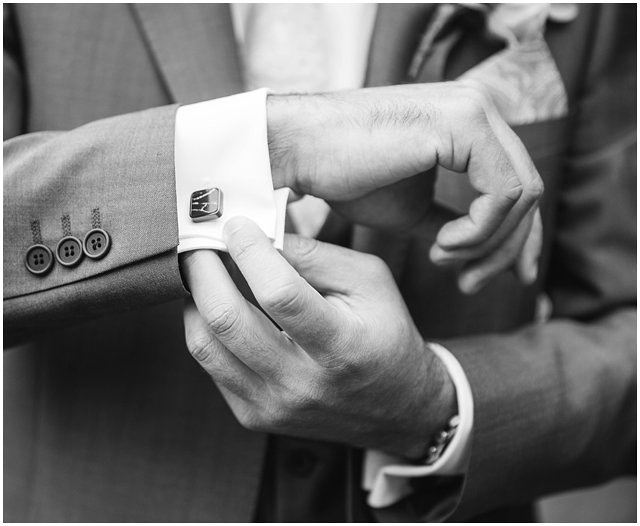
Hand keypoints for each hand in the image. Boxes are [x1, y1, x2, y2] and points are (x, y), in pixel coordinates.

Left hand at [181, 218, 455, 457]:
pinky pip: (210, 366)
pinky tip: (217, 305)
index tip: (235, 224)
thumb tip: (259, 233)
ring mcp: (273, 405)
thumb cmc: (385, 333)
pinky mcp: (254, 415)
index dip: (249, 251)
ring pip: (204, 345)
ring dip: (195, 298)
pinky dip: (206, 328)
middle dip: (202, 270)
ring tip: (203, 271)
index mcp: (340, 345)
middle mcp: (302, 383)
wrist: (397, 407)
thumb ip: (315, 255)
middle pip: (227, 320)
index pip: (279, 294)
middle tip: (199, 242)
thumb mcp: (368, 280)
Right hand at [267, 81, 542, 291]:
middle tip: (470, 284)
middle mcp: (479, 107)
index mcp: (468, 123)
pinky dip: (479, 231)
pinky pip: (502, 193)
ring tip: (441, 257)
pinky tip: (441, 244)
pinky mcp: (464, 122)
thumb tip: (488, 251)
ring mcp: (474, 109)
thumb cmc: (346, 178)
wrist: (301, 152)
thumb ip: (454, 224)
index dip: (521, 237)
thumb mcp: (412, 211)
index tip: (512, 278)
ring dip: (486, 244)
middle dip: (507, 250)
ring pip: (522, 196)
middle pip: (527, 192)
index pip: (517, 183)